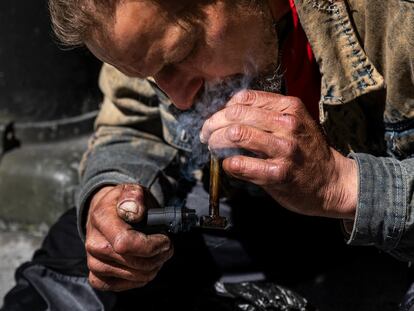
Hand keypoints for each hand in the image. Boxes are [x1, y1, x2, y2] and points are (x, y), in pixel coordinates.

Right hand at [85, 184, 173, 290]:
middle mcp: (93, 243)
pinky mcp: (96, 276)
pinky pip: (121, 287)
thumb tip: (135, 212)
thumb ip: (134, 197)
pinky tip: (145, 266)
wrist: (106, 211)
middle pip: (134, 263)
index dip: (151, 245)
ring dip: (153, 267)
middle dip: (158, 256)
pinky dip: (139, 279)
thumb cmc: (124, 202)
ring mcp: (93, 262)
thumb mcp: (132, 190)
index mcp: (101, 219)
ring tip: (158, 253)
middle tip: (167, 246)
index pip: (126, 244)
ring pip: (133, 277)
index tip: (165, 239)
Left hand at [200, 90, 356, 218]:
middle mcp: (287, 124)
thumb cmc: (308, 151)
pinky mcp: (278, 173)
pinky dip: (227, 163)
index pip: (243, 98)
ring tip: (213, 147)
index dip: (222, 109)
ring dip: (216, 142)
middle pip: (235, 115)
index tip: (216, 119)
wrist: (332, 181)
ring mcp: (284, 149)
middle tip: (206, 134)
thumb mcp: (295, 122)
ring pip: (235, 134)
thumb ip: (266, 113)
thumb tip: (228, 112)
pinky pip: (240, 164)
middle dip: (212, 124)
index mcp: (289, 107)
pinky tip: (229, 164)